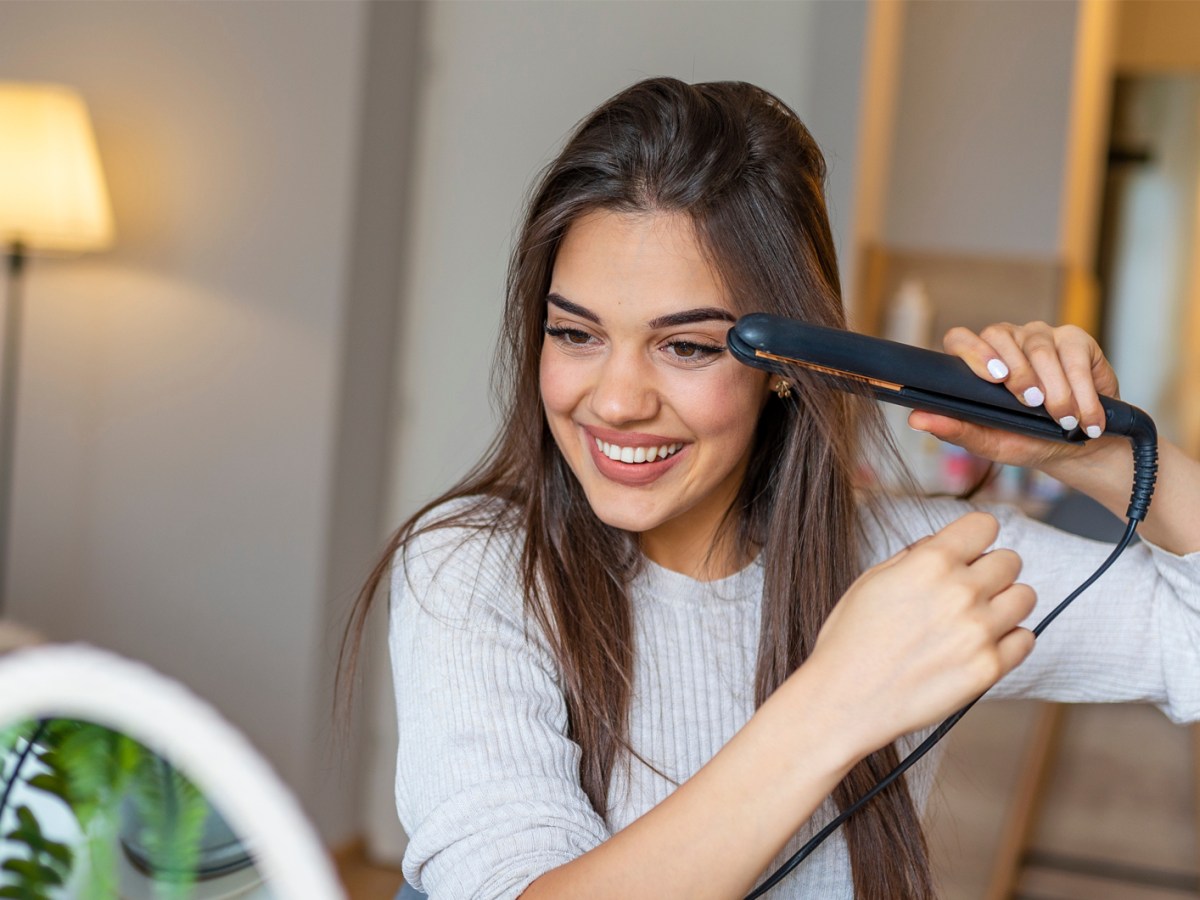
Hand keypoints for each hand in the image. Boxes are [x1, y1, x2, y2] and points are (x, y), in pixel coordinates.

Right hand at [803, 512, 1035, 752]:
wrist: (845, 699)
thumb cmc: (851, 639)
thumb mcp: (871, 580)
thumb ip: (915, 555)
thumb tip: (945, 544)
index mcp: (930, 562)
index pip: (985, 525)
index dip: (975, 537)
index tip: (969, 551)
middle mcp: (961, 591)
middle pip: (1010, 561)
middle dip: (990, 571)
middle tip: (968, 591)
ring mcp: (979, 631)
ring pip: (1025, 597)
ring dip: (1004, 603)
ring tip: (977, 618)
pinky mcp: (989, 668)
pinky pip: (1026, 639)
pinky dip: (1009, 640)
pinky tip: (980, 645)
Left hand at [909, 321, 1120, 469]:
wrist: (1079, 447)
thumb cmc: (1028, 440)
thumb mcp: (991, 442)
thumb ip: (955, 430)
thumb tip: (915, 419)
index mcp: (978, 362)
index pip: (960, 339)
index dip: (973, 352)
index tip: (994, 378)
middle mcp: (1006, 342)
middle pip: (1000, 334)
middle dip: (1018, 372)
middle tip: (1032, 403)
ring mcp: (1040, 336)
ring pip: (1040, 348)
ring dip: (1054, 389)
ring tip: (1063, 420)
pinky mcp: (1075, 339)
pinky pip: (1074, 355)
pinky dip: (1082, 390)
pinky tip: (1085, 416)